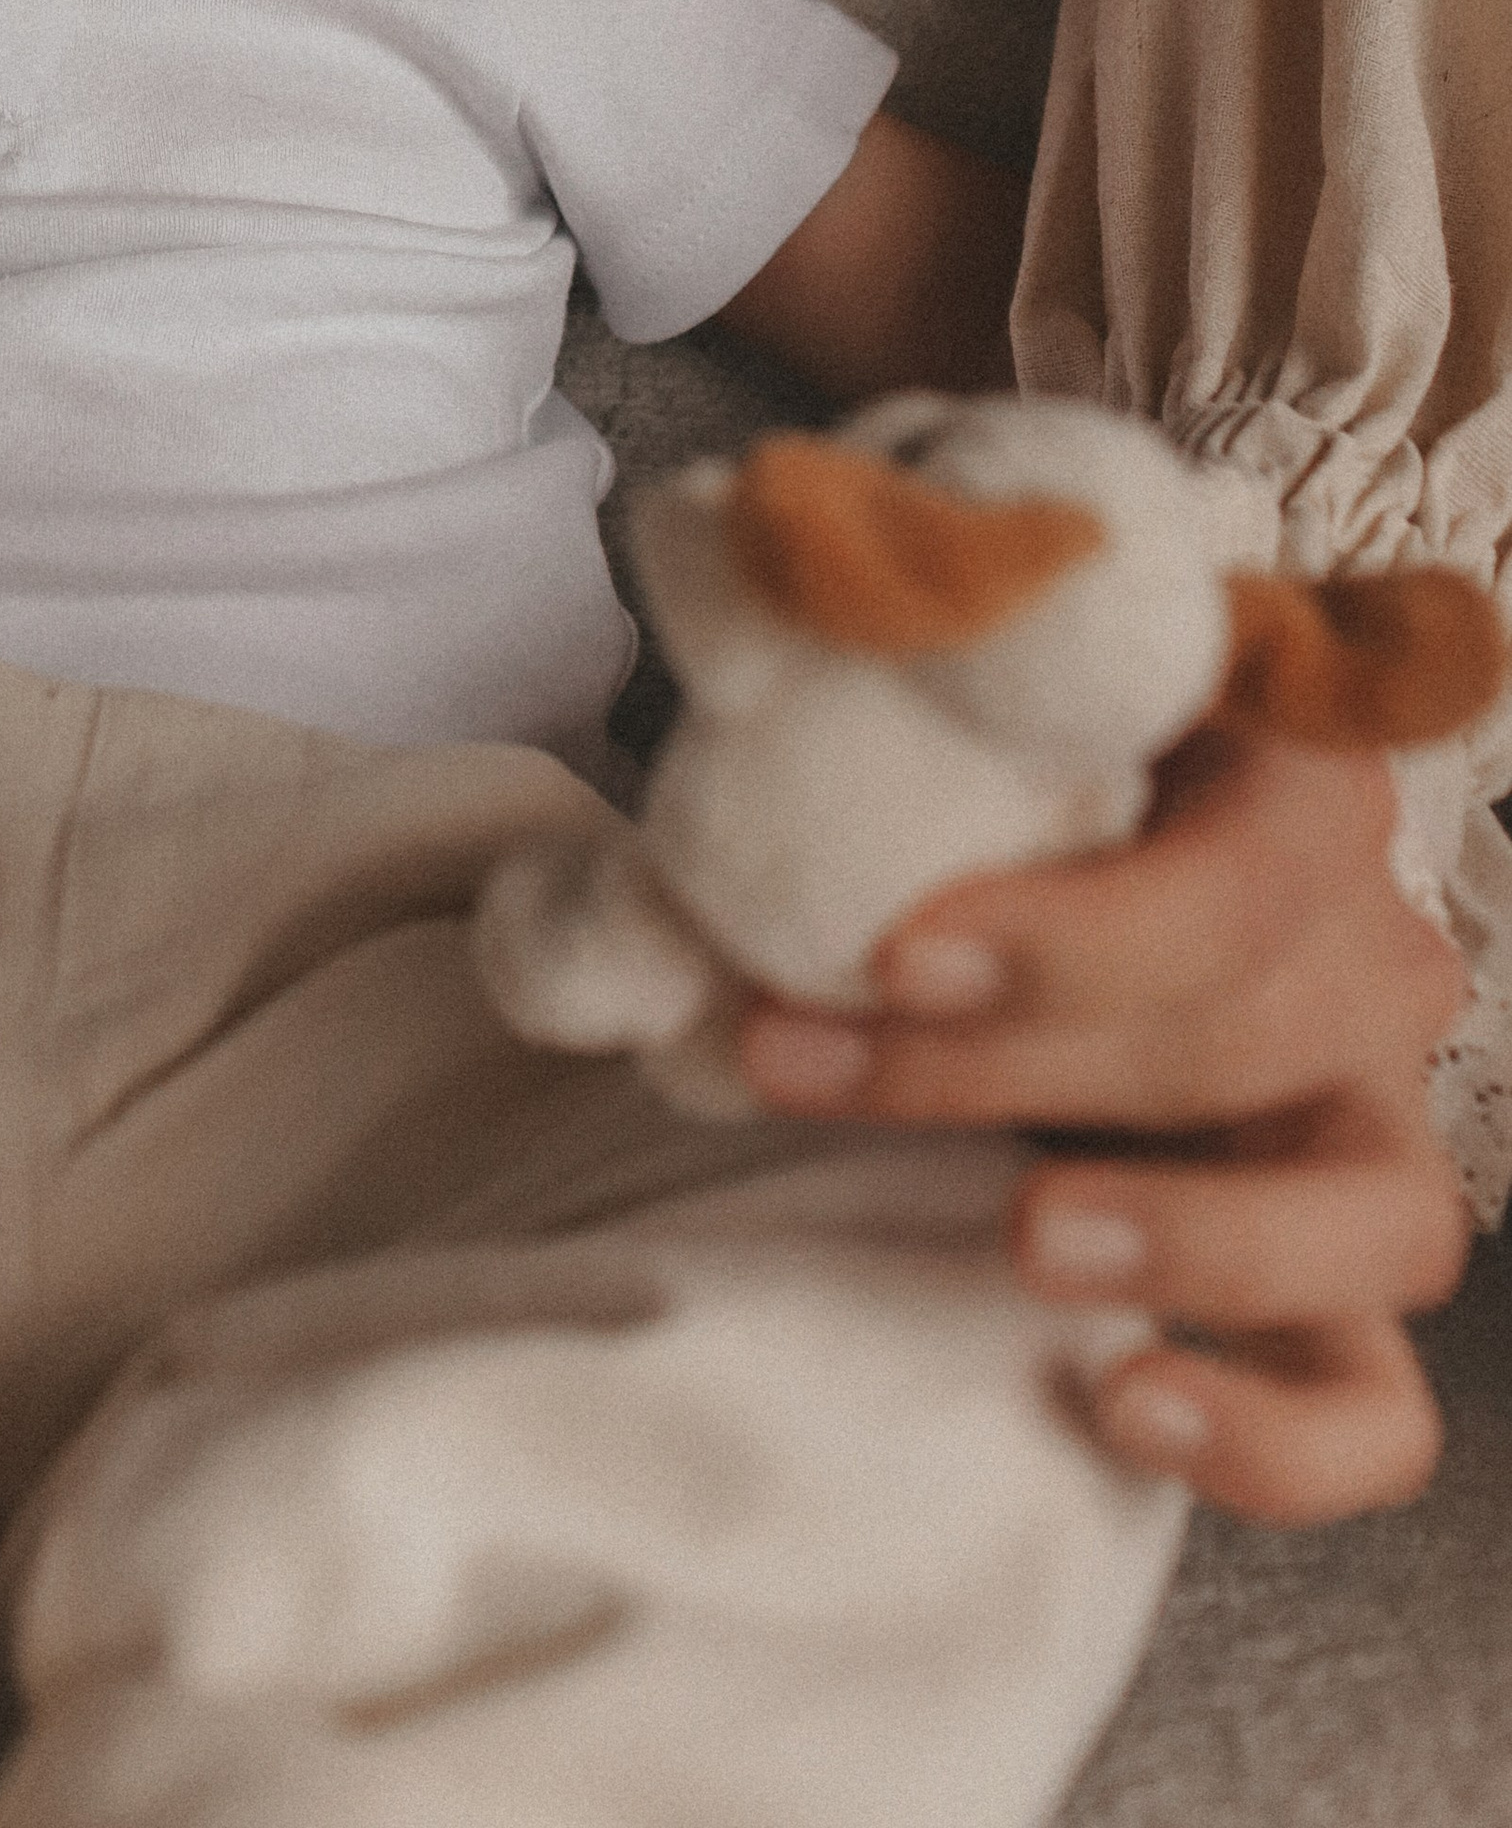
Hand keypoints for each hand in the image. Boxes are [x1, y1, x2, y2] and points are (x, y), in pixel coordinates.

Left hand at [736, 726, 1471, 1522]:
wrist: (1005, 872)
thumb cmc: (981, 762)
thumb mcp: (955, 689)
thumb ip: (889, 674)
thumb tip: (734, 681)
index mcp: (1297, 780)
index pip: (1248, 871)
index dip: (1077, 932)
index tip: (888, 956)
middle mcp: (1364, 949)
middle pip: (1246, 1036)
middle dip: (1000, 1065)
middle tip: (797, 1060)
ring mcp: (1373, 1122)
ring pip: (1378, 1219)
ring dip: (1195, 1238)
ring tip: (1025, 1237)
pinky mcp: (1338, 1275)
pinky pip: (1377, 1404)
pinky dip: (1273, 1437)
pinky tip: (1124, 1406)